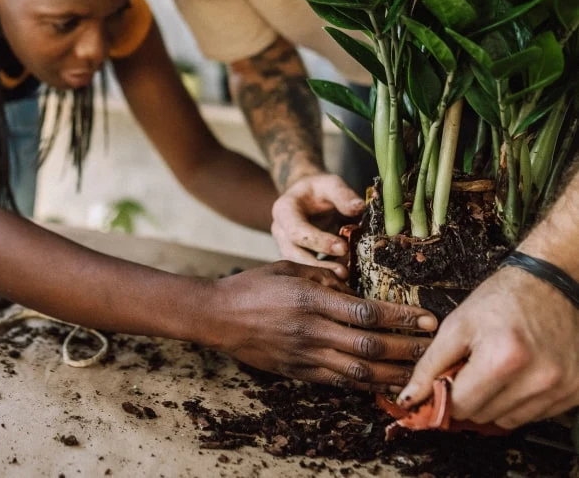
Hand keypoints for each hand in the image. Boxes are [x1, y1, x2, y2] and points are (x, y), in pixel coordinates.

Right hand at [204, 260, 436, 391]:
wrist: (219, 317)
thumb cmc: (253, 286)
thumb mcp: (287, 268)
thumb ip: (322, 275)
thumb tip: (352, 283)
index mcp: (310, 299)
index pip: (365, 311)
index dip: (399, 317)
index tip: (425, 318)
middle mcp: (311, 330)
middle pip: (369, 345)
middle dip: (407, 348)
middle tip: (434, 347)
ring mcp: (305, 355)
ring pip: (359, 370)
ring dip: (394, 373)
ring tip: (420, 372)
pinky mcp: (299, 372)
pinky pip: (340, 382)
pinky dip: (366, 385)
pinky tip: (386, 384)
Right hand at [271, 173, 364, 275]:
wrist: (306, 195)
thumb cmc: (318, 189)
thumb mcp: (330, 184)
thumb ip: (343, 195)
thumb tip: (359, 208)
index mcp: (283, 210)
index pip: (296, 230)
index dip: (319, 241)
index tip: (343, 247)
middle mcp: (279, 231)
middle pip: (293, 254)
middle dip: (318, 265)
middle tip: (344, 272)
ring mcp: (285, 246)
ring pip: (297, 267)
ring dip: (320, 275)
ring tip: (345, 277)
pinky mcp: (296, 258)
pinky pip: (305, 272)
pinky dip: (322, 276)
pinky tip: (341, 280)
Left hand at [396, 266, 578, 428]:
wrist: (548, 284)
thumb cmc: (501, 299)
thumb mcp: (457, 324)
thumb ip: (431, 364)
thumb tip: (410, 398)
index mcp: (504, 359)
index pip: (461, 405)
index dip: (444, 395)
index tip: (440, 386)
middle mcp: (537, 379)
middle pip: (483, 416)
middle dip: (468, 396)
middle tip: (470, 368)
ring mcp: (560, 389)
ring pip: (508, 421)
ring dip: (493, 401)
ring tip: (495, 368)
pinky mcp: (574, 393)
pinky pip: (534, 416)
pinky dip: (518, 401)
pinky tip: (517, 374)